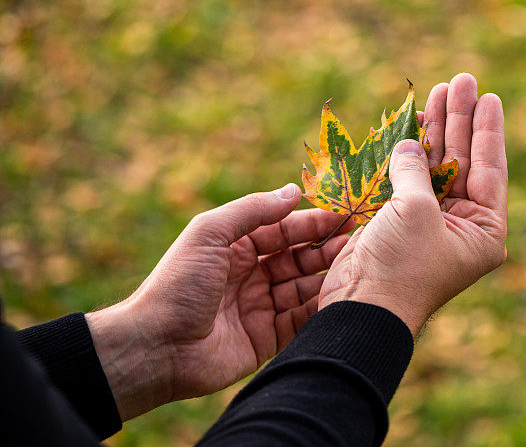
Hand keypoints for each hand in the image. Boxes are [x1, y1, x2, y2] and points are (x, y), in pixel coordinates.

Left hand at [86, 185, 351, 419]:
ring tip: (354, 267)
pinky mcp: (268, 338)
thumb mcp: (210, 234)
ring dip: (328, 276)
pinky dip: (320, 308)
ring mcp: (261, 306)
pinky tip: (341, 297)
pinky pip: (301, 319)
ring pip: (304, 286)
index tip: (345, 216)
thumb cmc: (178, 284)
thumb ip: (252, 210)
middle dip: (326, 248)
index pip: (284, 229)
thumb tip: (294, 190)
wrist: (157, 347)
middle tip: (355, 242)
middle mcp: (252, 274)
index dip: (313, 222)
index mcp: (237, 246)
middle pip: (299, 257)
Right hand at [318, 73, 506, 334]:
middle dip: (460, 121)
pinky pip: (408, 178)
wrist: (361, 307)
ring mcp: (430, 223)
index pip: (491, 170)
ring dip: (436, 130)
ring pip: (436, 166)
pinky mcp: (399, 222)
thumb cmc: (402, 263)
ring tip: (438, 90)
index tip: (488, 96)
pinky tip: (412, 123)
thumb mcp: (416, 211)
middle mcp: (462, 226)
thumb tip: (408, 144)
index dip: (487, 130)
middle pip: (465, 162)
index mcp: (483, 231)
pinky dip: (408, 152)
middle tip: (460, 81)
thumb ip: (416, 171)